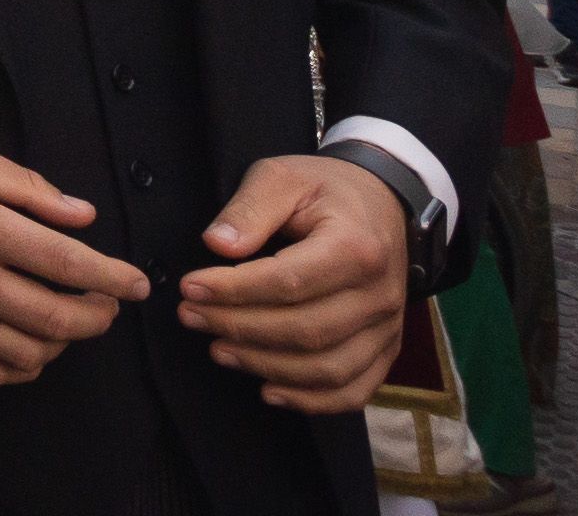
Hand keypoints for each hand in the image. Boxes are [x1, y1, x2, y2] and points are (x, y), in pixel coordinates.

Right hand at [0, 129, 147, 385]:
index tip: (138, 283)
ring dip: (64, 343)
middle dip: (98, 316)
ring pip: (24, 351)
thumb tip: (82, 216)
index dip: (111, 277)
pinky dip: (21, 366)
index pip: (63, 262)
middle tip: (111, 303)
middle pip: (52, 316)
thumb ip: (28, 187)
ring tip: (72, 320)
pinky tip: (33, 346)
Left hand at [176, 154, 409, 411]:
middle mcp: (379, 294)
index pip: (289, 281)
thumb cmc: (325, 189)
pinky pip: (353, 390)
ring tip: (217, 349)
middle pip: (305, 330)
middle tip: (190, 317)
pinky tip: (268, 389)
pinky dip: (310, 400)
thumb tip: (217, 245)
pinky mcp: (385, 348)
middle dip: (239, 328)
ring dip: (265, 365)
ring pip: (326, 367)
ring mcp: (386, 327)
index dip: (234, 290)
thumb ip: (250, 207)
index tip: (190, 288)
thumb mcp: (284, 176)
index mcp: (355, 247)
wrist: (382, 203)